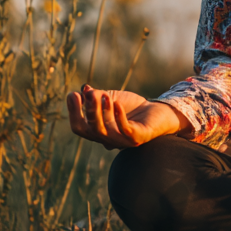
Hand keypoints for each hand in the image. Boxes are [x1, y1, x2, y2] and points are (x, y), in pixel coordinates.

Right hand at [67, 84, 190, 149]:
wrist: (158, 111)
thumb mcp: (110, 99)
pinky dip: (119, 117)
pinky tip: (117, 103)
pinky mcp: (138, 138)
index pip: (79, 128)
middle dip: (88, 111)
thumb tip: (83, 89)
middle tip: (88, 94)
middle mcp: (108, 140)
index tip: (72, 94)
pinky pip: (125, 130)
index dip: (74, 112)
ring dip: (103, 112)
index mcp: (98, 132)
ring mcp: (122, 142)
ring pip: (105, 131)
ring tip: (104, 95)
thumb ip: (96, 96)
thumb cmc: (132, 107)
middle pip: (90, 130)